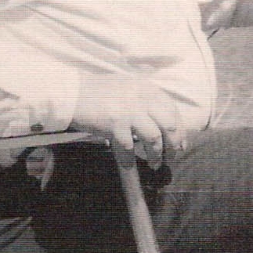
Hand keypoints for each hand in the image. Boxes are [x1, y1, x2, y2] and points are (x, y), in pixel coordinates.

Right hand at [71, 73, 186, 169]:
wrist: (71, 93)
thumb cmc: (98, 92)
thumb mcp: (127, 87)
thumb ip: (145, 99)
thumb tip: (163, 122)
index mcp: (146, 88)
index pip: (172, 109)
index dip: (180, 128)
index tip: (180, 142)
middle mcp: (141, 97)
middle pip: (169, 124)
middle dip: (173, 143)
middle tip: (172, 155)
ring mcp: (129, 111)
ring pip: (154, 138)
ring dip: (156, 154)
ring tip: (155, 164)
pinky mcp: (115, 124)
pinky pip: (129, 148)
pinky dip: (129, 160)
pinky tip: (129, 164)